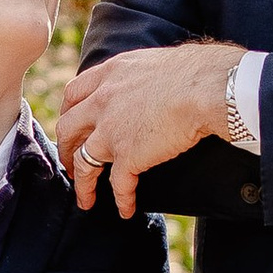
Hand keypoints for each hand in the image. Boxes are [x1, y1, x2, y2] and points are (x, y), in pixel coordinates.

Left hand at [55, 38, 238, 216]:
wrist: (207, 88)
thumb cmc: (196, 71)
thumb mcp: (153, 62)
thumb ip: (140, 76)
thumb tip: (154, 83)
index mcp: (110, 74)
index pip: (74, 93)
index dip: (69, 112)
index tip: (71, 125)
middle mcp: (103, 100)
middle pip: (68, 127)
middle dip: (65, 148)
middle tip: (69, 163)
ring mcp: (111, 130)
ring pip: (83, 161)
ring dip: (82, 182)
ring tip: (85, 198)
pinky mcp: (128, 155)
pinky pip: (118, 184)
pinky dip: (121, 200)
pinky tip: (126, 210)